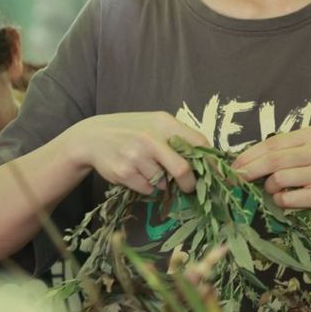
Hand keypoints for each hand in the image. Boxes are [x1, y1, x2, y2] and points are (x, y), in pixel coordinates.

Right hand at [67, 112, 208, 194]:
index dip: (211, 163)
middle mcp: (150, 137)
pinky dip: (147, 187)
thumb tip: (207, 163)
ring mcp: (136, 156)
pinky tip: (137, 173)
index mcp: (164, 122)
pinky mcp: (124, 172)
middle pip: (183, 170)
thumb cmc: (131, 130)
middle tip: (189, 188)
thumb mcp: (155, 124)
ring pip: (163, 182)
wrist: (92, 137)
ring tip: (149, 170)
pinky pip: (147, 189)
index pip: (198, 144)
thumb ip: (178, 138)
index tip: (217, 176)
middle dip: (190, 184)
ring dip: (162, 183)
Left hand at [231, 126, 310, 219]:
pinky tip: (287, 200)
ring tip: (275, 191)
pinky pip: (287, 198)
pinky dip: (281, 201)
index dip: (249, 155)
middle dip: (248, 170)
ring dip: (269, 188)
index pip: (272, 143)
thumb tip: (248, 160)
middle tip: (235, 179)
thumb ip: (289, 151)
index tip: (234, 165)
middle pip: (271, 160)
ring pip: (277, 179)